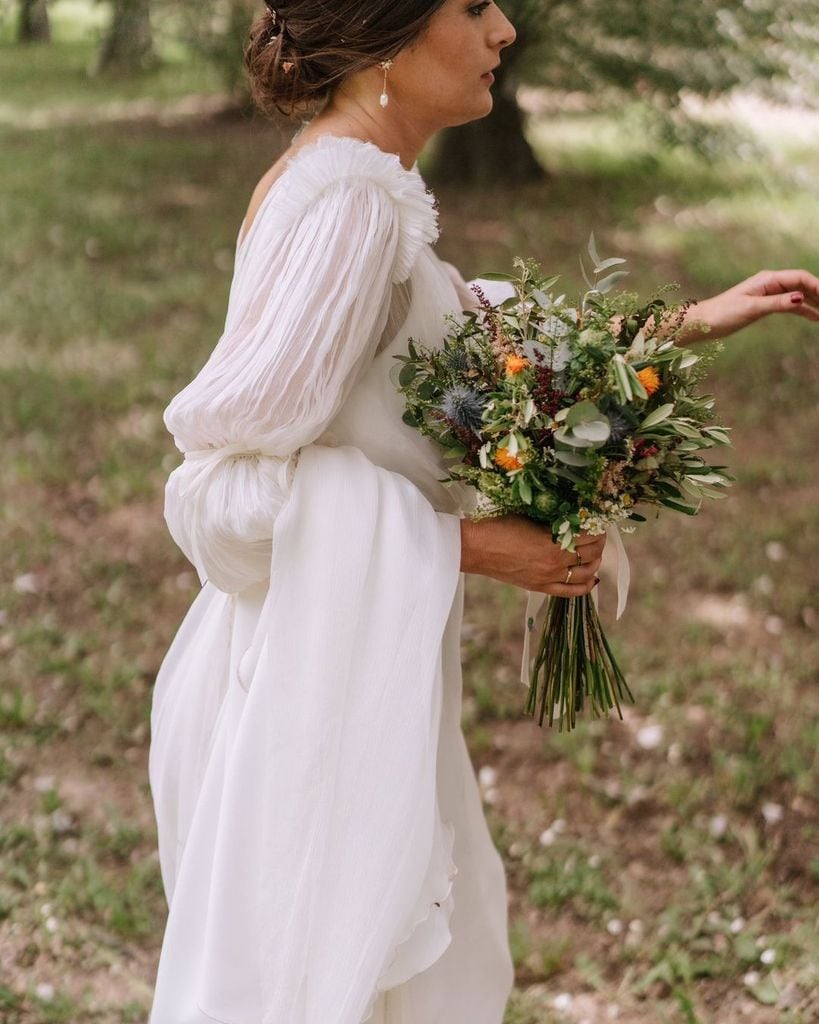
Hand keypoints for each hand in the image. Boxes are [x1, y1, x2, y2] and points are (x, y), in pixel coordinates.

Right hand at [460, 514, 604, 595]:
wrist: (475, 548)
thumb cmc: (498, 525)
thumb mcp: (530, 517)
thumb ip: (553, 521)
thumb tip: (574, 517)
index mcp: (553, 541)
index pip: (589, 535)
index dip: (597, 527)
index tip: (597, 520)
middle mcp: (555, 563)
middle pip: (592, 554)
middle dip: (599, 542)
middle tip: (597, 533)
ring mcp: (548, 578)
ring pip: (587, 573)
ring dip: (595, 562)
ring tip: (594, 552)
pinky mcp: (540, 587)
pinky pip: (572, 591)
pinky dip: (587, 585)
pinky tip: (592, 578)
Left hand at [679, 268, 818, 343]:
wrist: (703, 322)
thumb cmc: (723, 313)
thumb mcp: (751, 308)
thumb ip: (777, 303)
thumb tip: (800, 297)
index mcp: (768, 279)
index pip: (800, 278)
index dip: (817, 286)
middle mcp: (771, 283)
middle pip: (803, 284)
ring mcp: (769, 293)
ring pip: (798, 295)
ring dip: (814, 302)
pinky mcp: (765, 305)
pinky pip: (789, 305)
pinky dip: (803, 310)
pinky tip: (815, 317)